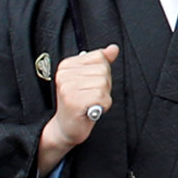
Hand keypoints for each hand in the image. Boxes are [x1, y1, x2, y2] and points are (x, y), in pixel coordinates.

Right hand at [39, 44, 118, 170]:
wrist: (66, 129)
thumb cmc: (79, 104)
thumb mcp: (90, 79)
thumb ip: (101, 62)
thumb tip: (113, 48)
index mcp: (67, 65)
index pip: (99, 57)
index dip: (103, 73)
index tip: (91, 85)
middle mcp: (64, 74)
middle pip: (103, 70)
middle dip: (104, 86)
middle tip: (91, 97)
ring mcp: (67, 87)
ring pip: (103, 84)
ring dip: (103, 97)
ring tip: (91, 103)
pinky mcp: (73, 101)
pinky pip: (101, 97)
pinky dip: (103, 106)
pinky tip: (92, 110)